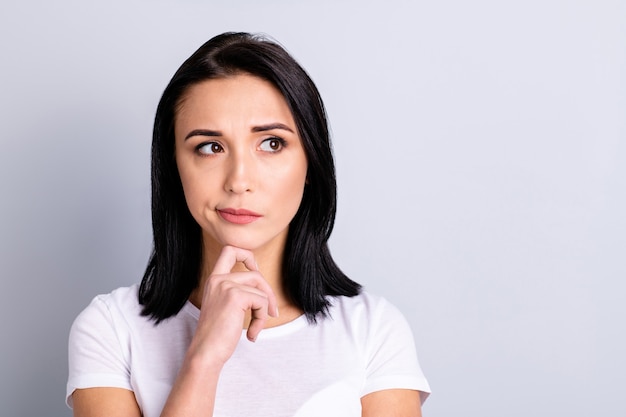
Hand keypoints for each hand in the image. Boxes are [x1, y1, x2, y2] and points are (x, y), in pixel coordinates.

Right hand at [187, 246, 278, 367]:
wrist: (206, 353)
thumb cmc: (217, 335)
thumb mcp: (225, 307)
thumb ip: (237, 293)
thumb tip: (264, 289)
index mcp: (214, 280)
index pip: (230, 250)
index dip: (248, 256)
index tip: (255, 273)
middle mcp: (218, 279)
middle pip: (254, 272)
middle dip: (267, 291)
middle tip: (270, 311)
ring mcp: (226, 286)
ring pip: (260, 290)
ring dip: (264, 311)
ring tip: (256, 327)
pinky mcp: (235, 297)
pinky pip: (261, 302)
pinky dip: (261, 319)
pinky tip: (251, 333)